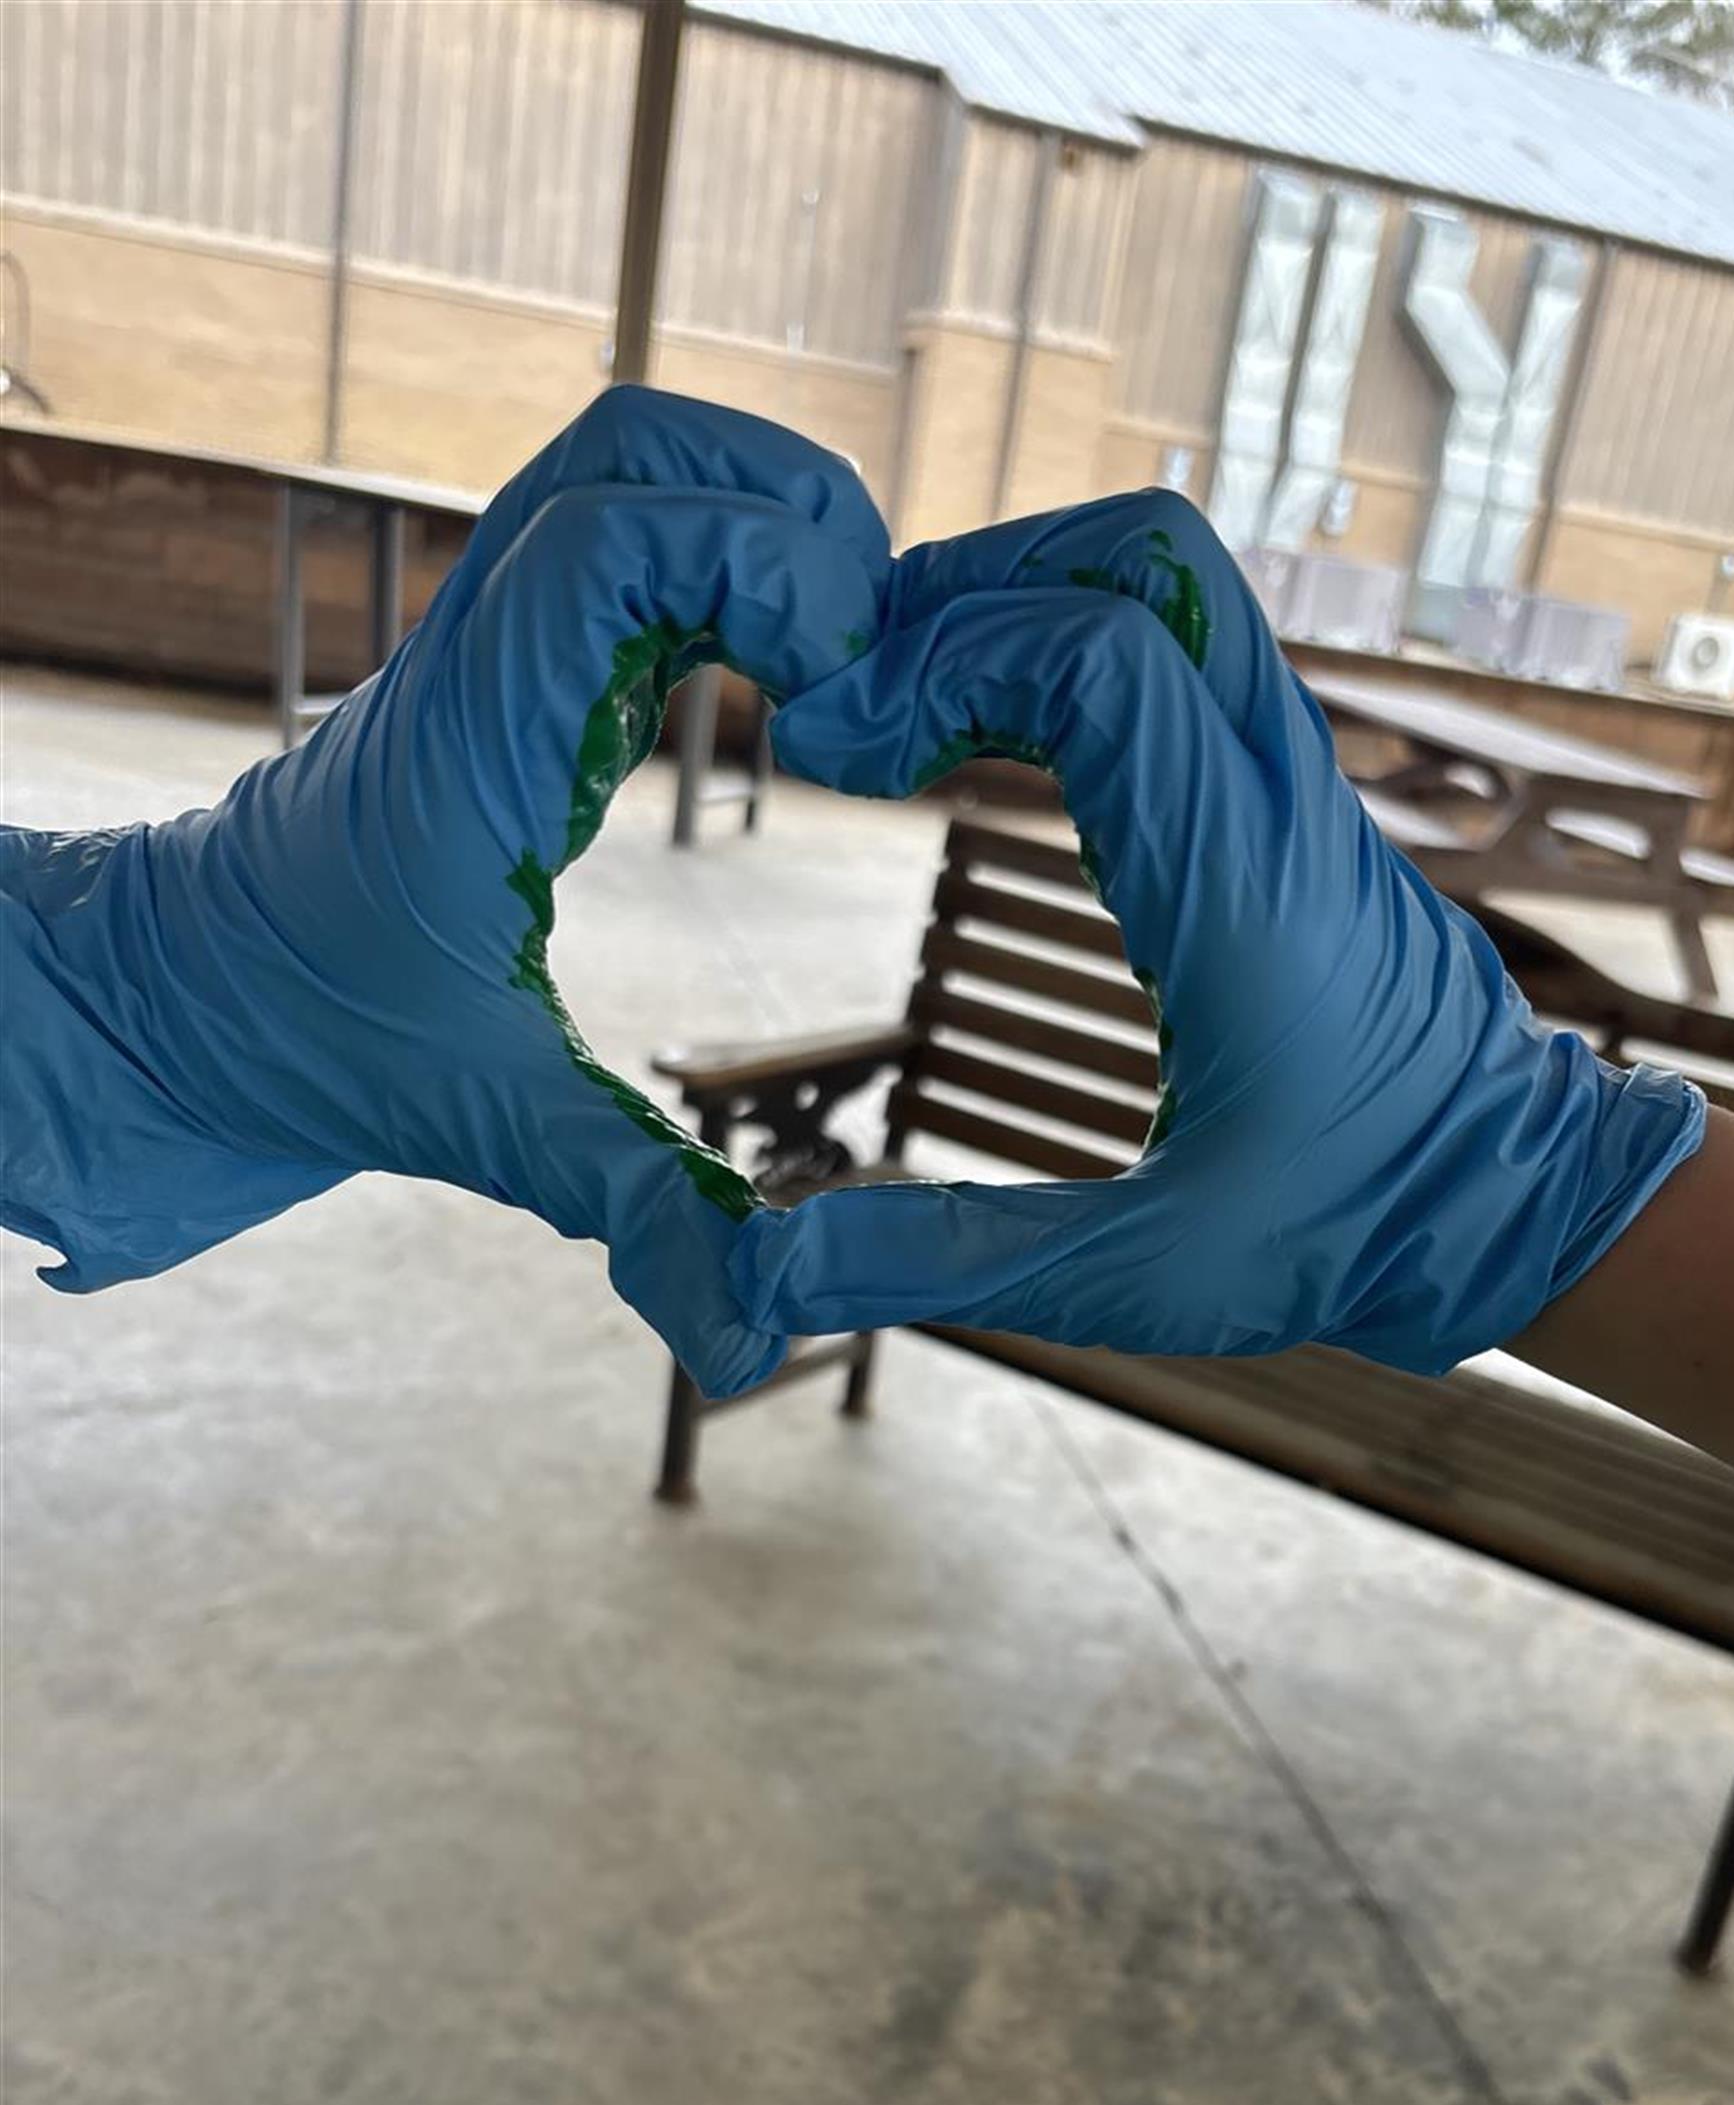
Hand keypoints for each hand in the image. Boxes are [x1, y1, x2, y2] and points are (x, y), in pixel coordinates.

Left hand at [1, 388, 889, 1397]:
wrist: (170, 1005)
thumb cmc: (300, 1042)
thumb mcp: (486, 1125)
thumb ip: (636, 1210)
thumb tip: (754, 1336)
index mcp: (471, 736)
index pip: (609, 536)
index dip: (754, 557)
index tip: (841, 676)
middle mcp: (480, 652)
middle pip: (633, 446)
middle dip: (781, 498)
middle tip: (869, 639)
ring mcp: (492, 642)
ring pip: (626, 470)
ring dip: (756, 517)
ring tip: (846, 651)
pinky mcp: (509, 665)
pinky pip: (622, 546)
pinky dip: (721, 567)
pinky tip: (783, 680)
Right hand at [733, 494, 1703, 1374]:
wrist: (1513, 1206)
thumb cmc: (1351, 1235)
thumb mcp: (1144, 1278)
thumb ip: (953, 1261)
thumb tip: (771, 1272)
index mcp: (1238, 891)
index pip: (1097, 654)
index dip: (939, 658)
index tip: (838, 754)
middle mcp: (1277, 800)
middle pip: (1138, 559)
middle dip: (972, 584)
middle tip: (862, 694)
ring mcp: (1296, 782)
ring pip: (1168, 584)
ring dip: (1020, 605)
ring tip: (907, 713)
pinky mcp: (1291, 799)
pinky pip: (1184, 653)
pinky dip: (1069, 654)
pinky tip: (990, 756)